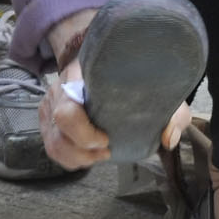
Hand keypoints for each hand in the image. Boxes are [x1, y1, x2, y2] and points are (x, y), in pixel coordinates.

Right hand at [36, 6, 189, 168]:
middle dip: (83, 150)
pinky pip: (52, 148)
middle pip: (58, 134)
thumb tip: (168, 138)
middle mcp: (58, 95)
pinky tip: (88, 156)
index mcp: (79, 81)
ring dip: (77, 158)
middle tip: (106, 150)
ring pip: (53, 145)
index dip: (84, 132)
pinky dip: (69, 159)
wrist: (99, 60)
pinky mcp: (48, 123)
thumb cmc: (127, 75)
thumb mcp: (157, 87)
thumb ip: (170, 111)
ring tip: (99, 155)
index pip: (67, 111)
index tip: (107, 138)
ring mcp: (49, 109)